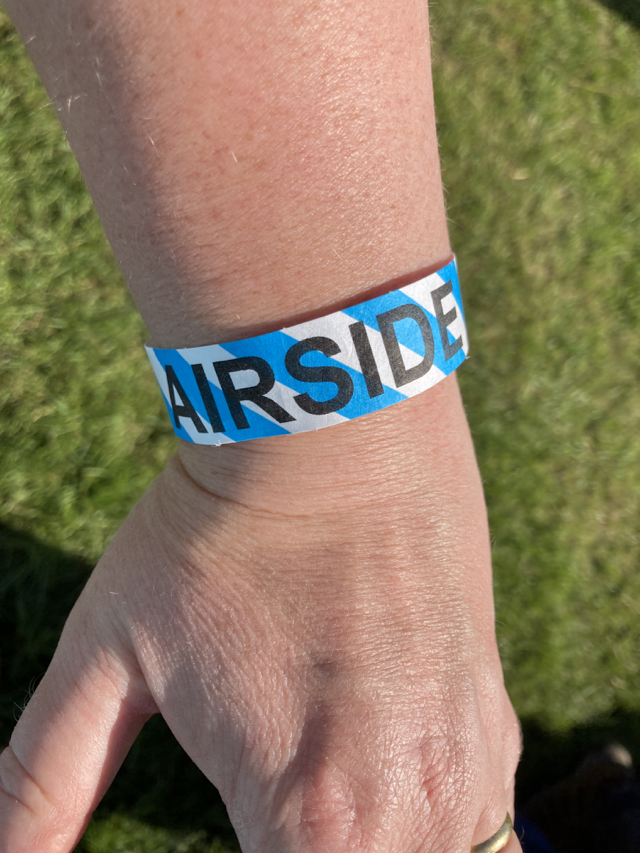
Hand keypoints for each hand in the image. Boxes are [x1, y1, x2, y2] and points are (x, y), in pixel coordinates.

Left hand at [0, 378, 521, 851]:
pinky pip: (483, 828)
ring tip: (322, 813)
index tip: (234, 835)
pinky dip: (431, 835)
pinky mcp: (494, 715)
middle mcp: (415, 810)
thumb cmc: (218, 532)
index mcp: (312, 818)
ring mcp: (471, 761)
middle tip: (267, 825)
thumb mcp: (109, 650)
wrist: (335, 422)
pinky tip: (378, 778)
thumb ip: (43, 780)